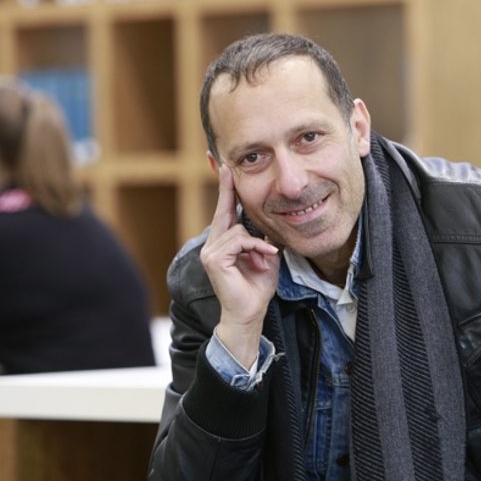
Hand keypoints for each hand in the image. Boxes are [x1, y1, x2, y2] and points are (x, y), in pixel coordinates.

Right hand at [200, 165, 280, 367]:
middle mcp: (213, 245)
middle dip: (226, 189)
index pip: (225, 213)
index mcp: (224, 244)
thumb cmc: (257, 288)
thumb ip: (263, 239)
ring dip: (257, 245)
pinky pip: (239, 242)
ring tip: (265, 260)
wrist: (249, 313)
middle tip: (226, 167)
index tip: (225, 170)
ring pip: (237, 231)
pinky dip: (256, 249)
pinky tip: (264, 260)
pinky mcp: (214, 260)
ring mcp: (210, 252)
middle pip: (222, 212)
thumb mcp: (265, 257)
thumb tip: (269, 223)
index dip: (226, 192)